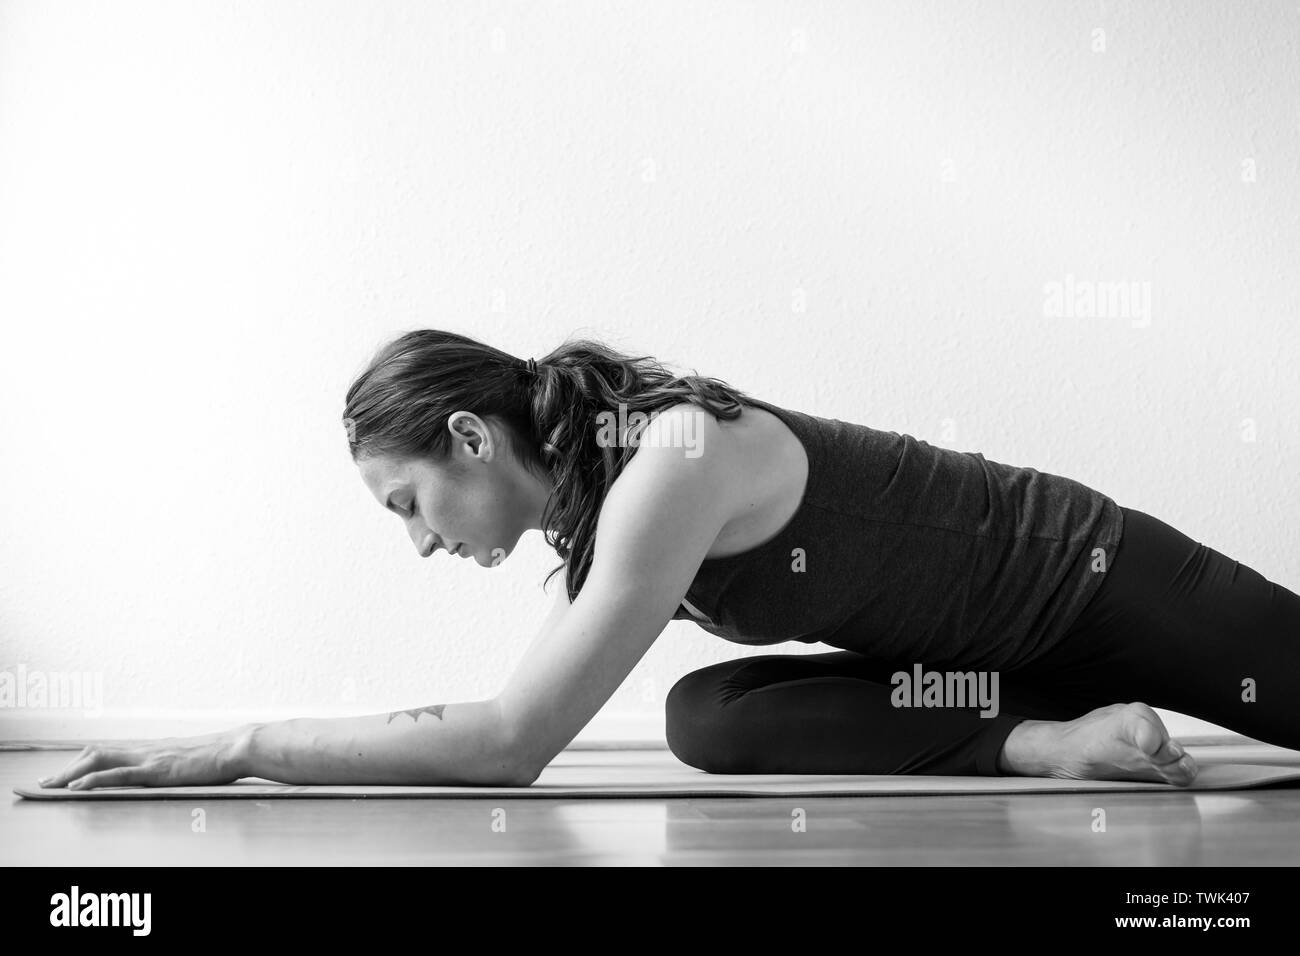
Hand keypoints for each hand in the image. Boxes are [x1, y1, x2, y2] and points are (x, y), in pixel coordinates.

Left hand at [37, 725, 255, 790]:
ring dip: (71, 773)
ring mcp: (150, 758)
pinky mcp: (158, 770)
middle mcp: (145, 750)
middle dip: (67, 768)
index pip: (108, 751)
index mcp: (152, 749)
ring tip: (52, 786)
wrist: (237, 747)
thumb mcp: (190, 761)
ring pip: (100, 761)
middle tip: (46, 783)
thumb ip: (174, 765)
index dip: (82, 761)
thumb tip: (170, 773)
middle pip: (95, 753)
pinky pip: (119, 775)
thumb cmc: (220, 757)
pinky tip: (78, 787)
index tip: (64, 774)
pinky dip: (94, 779)